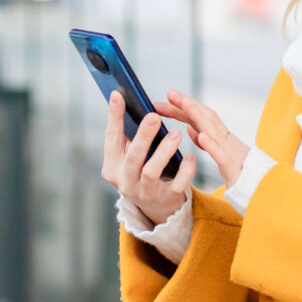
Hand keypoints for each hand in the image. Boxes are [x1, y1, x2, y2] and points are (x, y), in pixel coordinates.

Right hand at [101, 90, 194, 225]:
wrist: (156, 206)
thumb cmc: (141, 170)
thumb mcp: (128, 155)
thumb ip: (127, 134)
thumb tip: (124, 98)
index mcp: (113, 165)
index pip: (111, 138)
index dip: (114, 116)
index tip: (119, 95)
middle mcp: (126, 181)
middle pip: (133, 157)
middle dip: (143, 136)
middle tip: (154, 116)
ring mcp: (145, 192)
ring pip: (151, 171)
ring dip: (164, 151)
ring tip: (176, 133)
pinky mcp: (166, 198)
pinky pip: (177, 183)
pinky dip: (185, 169)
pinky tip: (190, 155)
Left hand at [153, 90, 248, 188]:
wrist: (260, 187)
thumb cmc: (239, 171)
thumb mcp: (219, 154)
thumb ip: (205, 141)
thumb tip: (189, 128)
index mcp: (219, 136)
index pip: (198, 117)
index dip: (182, 107)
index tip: (165, 98)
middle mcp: (224, 139)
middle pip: (205, 116)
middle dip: (187, 103)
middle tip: (170, 93)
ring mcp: (228, 150)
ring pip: (212, 129)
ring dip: (197, 114)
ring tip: (184, 103)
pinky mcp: (231, 166)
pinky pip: (220, 154)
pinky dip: (210, 143)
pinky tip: (200, 136)